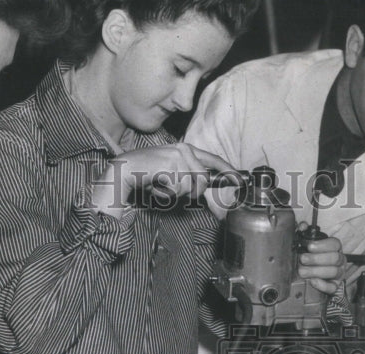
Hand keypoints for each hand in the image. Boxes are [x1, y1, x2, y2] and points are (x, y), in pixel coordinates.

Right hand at [90, 143, 235, 211]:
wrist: (126, 169)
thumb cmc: (147, 173)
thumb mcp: (171, 170)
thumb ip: (187, 175)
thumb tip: (202, 187)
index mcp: (186, 149)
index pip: (213, 159)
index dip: (227, 170)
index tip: (239, 179)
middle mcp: (185, 149)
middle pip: (203, 180)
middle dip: (191, 192)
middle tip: (172, 191)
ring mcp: (179, 156)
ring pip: (192, 187)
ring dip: (177, 194)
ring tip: (162, 186)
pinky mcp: (172, 165)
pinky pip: (180, 189)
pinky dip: (168, 193)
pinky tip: (157, 185)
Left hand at [296, 223, 347, 293]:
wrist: (314, 276)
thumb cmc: (312, 257)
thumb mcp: (308, 244)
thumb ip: (305, 233)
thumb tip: (302, 226)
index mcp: (335, 248)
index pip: (335, 244)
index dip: (322, 245)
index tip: (309, 247)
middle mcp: (340, 260)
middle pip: (335, 258)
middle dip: (317, 259)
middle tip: (302, 259)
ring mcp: (339, 273)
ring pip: (334, 271)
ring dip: (316, 271)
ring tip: (302, 271)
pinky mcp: (335, 286)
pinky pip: (332, 287)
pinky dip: (322, 285)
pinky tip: (313, 281)